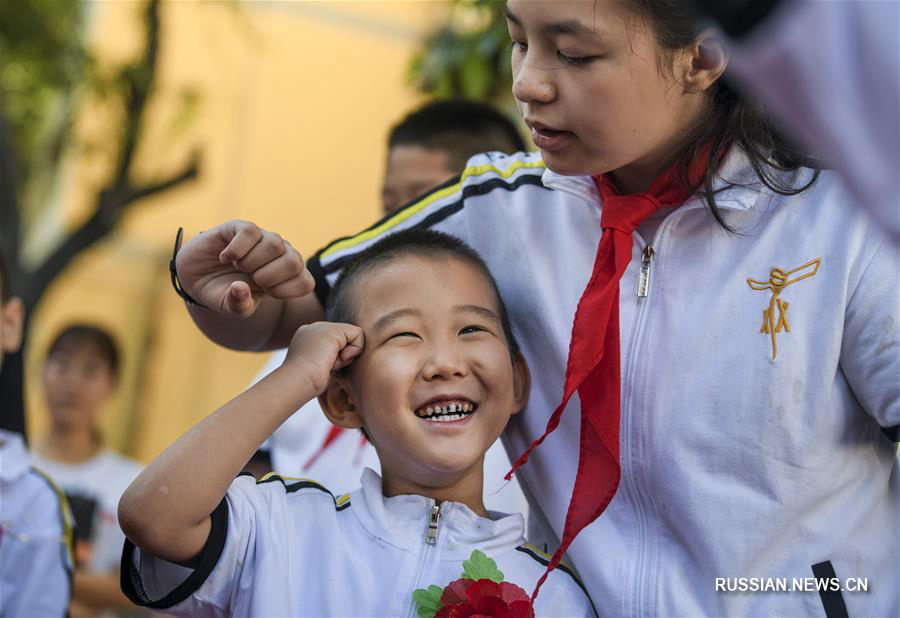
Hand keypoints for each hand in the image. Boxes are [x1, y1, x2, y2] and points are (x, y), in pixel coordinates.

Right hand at [175, 221, 314, 316]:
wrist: (197, 277)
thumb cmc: (224, 293)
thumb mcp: (233, 308)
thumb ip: (241, 306)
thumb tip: (241, 287)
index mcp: (287, 276)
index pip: (306, 282)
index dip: (284, 291)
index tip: (264, 293)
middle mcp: (280, 254)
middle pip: (294, 261)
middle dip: (269, 277)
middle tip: (252, 279)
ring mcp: (262, 238)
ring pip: (275, 244)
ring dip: (252, 262)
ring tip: (238, 267)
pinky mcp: (241, 227)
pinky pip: (250, 233)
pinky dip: (235, 250)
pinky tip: (225, 258)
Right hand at [284, 322, 364, 394]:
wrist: (297, 380)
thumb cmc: (306, 383)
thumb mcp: (319, 369)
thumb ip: (330, 360)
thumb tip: (342, 360)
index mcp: (306, 338)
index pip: (335, 344)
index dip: (337, 359)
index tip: (324, 368)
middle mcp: (313, 329)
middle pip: (345, 340)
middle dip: (343, 357)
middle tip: (327, 366)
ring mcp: (322, 326)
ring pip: (352, 337)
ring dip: (346, 357)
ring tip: (329, 363)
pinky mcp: (333, 328)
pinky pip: (359, 334)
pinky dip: (355, 349)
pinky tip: (338, 358)